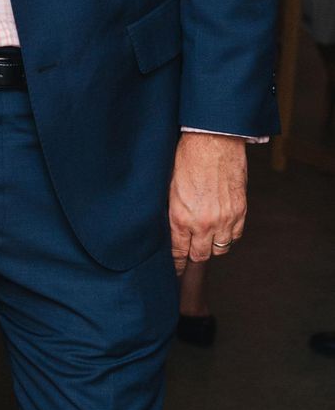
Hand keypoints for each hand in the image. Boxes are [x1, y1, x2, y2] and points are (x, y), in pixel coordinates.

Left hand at [168, 132, 246, 273]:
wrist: (213, 141)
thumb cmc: (187, 158)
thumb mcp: (169, 188)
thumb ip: (173, 212)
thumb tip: (173, 228)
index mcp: (181, 218)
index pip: (178, 252)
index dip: (177, 263)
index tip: (176, 268)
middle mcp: (204, 223)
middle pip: (200, 255)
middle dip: (193, 256)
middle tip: (190, 255)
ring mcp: (225, 219)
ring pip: (220, 249)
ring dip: (212, 246)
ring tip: (206, 240)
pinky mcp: (240, 211)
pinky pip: (235, 236)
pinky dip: (228, 236)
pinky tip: (221, 230)